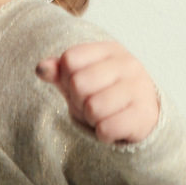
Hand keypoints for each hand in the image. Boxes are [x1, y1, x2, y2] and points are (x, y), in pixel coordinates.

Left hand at [36, 41, 159, 144]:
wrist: (140, 118)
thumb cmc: (105, 95)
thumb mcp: (79, 80)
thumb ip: (59, 72)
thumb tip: (41, 68)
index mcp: (111, 50)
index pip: (69, 60)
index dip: (67, 79)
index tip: (82, 87)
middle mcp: (129, 64)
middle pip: (79, 83)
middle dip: (79, 101)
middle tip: (93, 105)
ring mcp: (139, 89)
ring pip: (93, 108)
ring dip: (92, 119)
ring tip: (104, 115)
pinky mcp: (144, 115)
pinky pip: (106, 129)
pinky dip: (103, 134)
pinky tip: (114, 127)